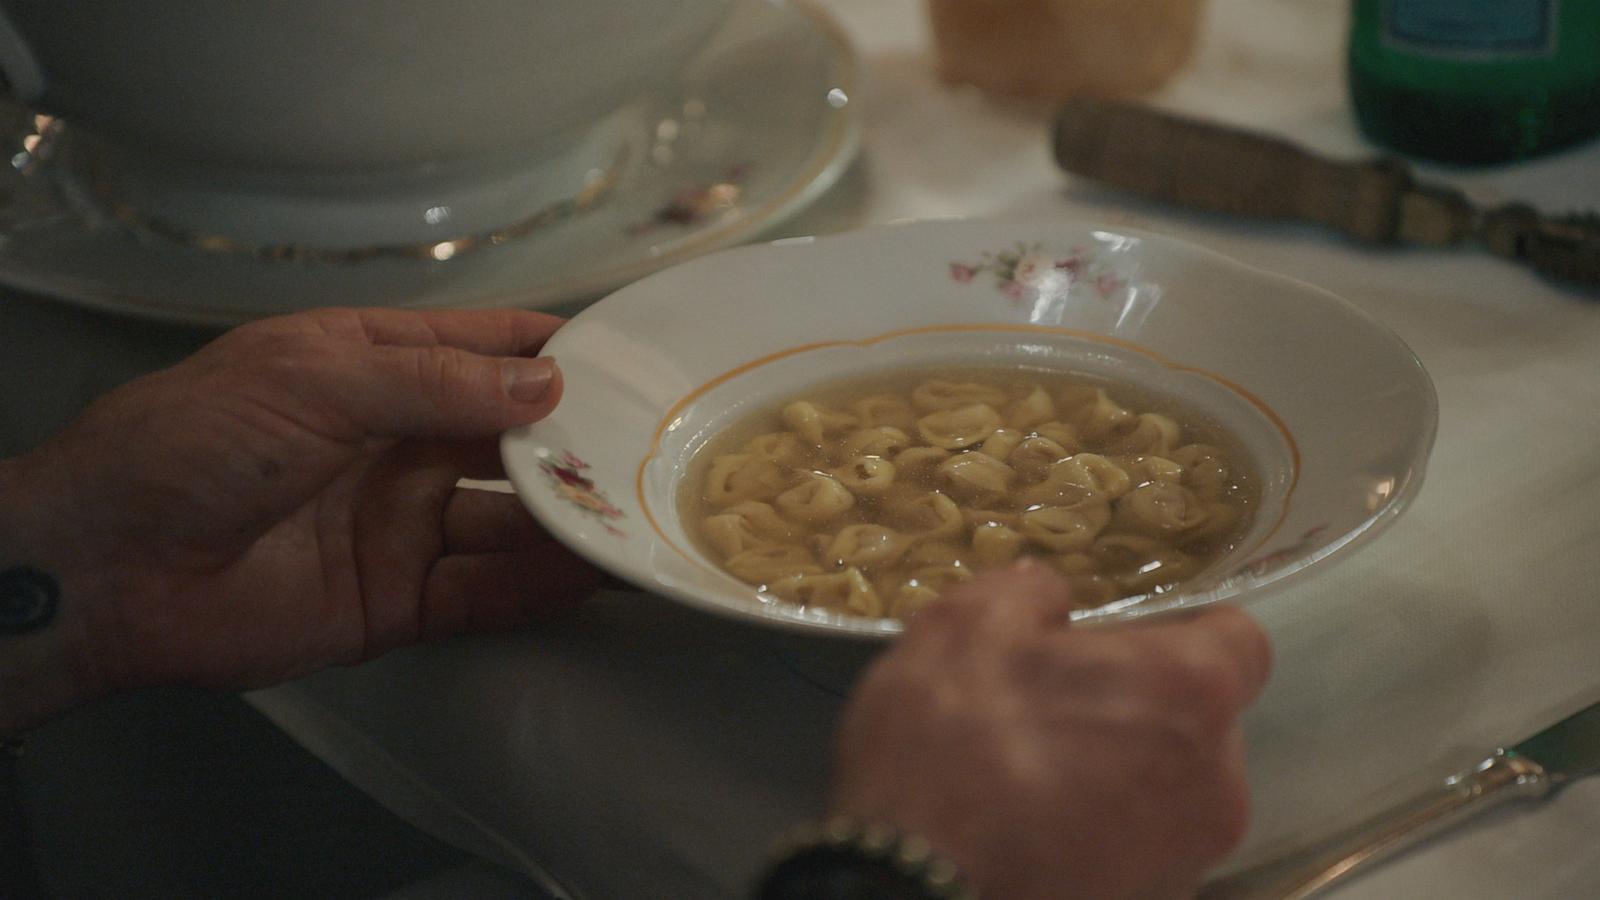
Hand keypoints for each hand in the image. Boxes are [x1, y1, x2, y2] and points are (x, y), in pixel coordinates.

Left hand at [0, 307, 599, 728]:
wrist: (109, 566)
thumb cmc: (198, 441)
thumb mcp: (315, 381)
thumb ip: (435, 386)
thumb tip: (548, 388)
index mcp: (375, 369)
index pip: (485, 350)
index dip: (554, 353)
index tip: (634, 359)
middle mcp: (402, 443)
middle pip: (512, 439)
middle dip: (580, 441)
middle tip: (657, 447)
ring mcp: (404, 524)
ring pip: (510, 519)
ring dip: (570, 517)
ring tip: (641, 514)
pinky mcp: (399, 600)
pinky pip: (484, 590)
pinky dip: (536, 585)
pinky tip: (589, 574)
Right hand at [830, 561, 1271, 899]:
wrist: (914, 886)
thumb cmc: (951, 745)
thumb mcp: (964, 627)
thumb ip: (1026, 592)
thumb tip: (1048, 595)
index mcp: (1189, 691)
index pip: (1241, 641)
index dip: (1189, 629)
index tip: (1131, 635)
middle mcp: (1217, 781)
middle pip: (1201, 722)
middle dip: (1141, 707)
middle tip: (1057, 704)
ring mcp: (1188, 859)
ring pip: (1170, 791)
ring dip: (1122, 774)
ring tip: (1036, 774)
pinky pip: (1139, 849)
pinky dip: (1101, 833)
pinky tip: (1033, 828)